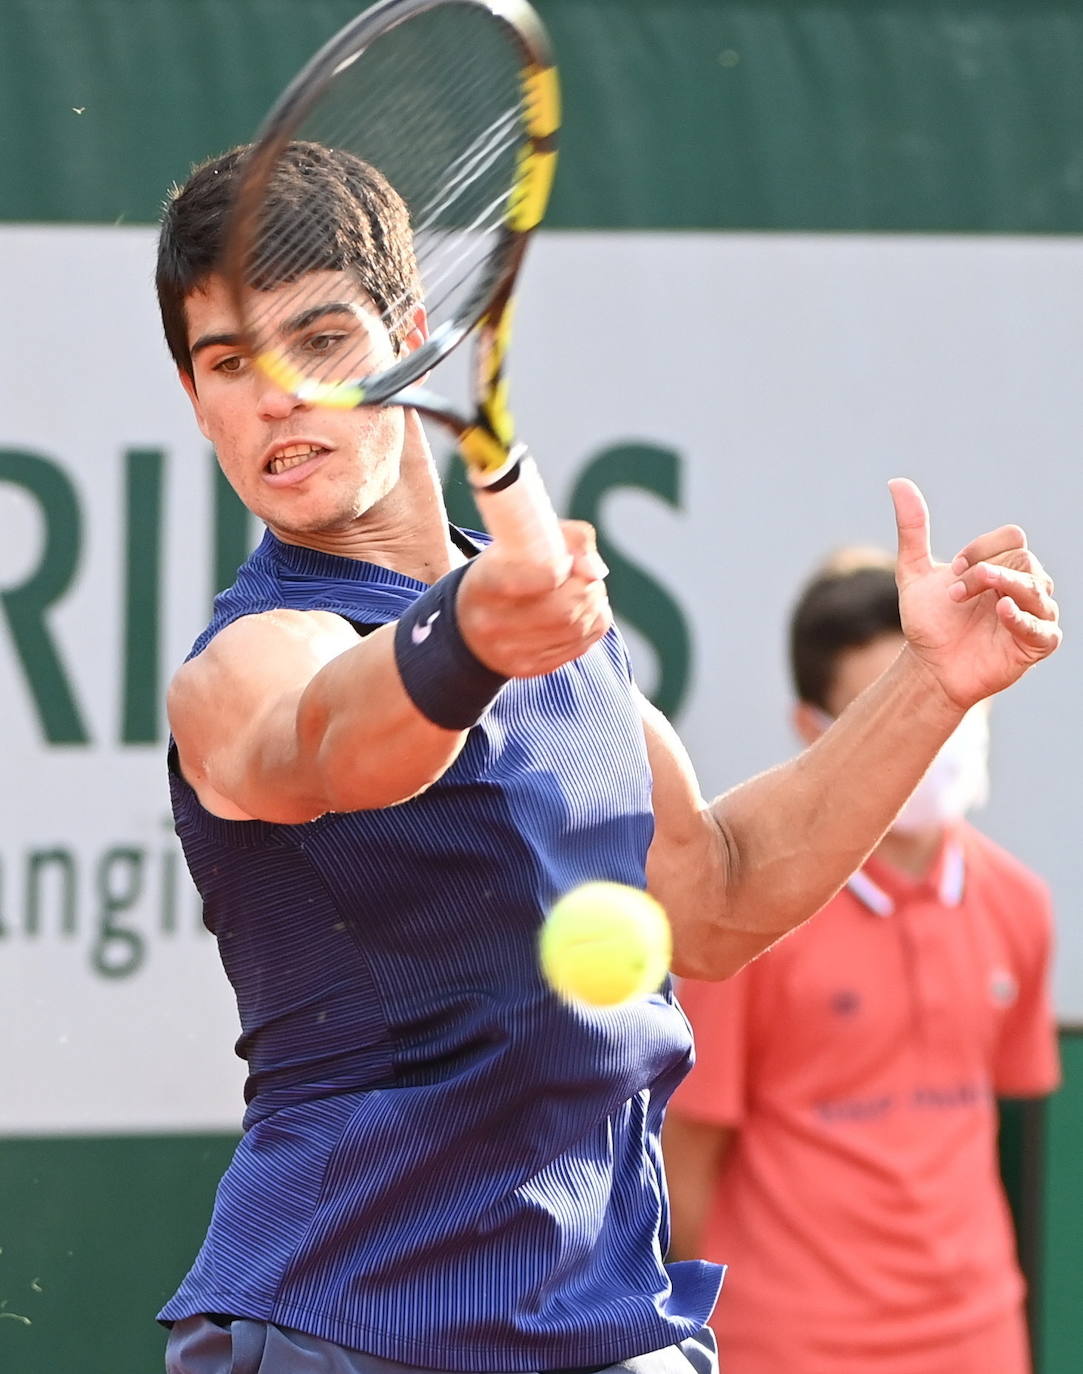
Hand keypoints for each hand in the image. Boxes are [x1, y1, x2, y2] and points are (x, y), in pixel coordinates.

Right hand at [456, 520, 611, 676]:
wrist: (470, 625)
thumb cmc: (503, 574)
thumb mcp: (519, 545)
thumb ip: (565, 539)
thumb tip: (596, 570)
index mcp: (487, 582)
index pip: (544, 576)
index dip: (567, 567)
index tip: (566, 561)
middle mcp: (493, 623)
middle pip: (566, 608)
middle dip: (588, 588)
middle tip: (587, 575)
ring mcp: (511, 651)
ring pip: (577, 628)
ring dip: (595, 605)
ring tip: (587, 590)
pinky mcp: (530, 668)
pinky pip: (581, 645)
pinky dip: (593, 624)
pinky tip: (583, 612)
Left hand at [890, 477, 1060, 709]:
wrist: (928, 666)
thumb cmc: (928, 621)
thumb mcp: (914, 572)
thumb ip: (912, 529)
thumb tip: (896, 482)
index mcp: (1002, 565)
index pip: (1012, 537)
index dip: (981, 548)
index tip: (953, 569)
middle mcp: (1024, 586)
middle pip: (1024, 560)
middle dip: (986, 572)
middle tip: (954, 593)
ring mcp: (1034, 614)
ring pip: (1037, 588)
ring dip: (1003, 588)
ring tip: (973, 601)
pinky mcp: (1037, 644)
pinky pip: (1044, 628)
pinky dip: (1024, 618)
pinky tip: (1002, 612)